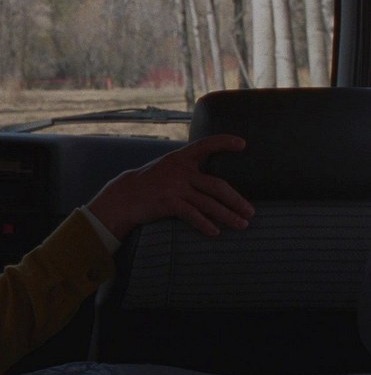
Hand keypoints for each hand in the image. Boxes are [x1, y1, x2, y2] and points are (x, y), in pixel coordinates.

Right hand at [87, 134, 254, 239]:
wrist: (124, 196)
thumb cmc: (150, 183)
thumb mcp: (168, 168)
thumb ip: (189, 169)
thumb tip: (215, 179)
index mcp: (181, 157)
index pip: (205, 145)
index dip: (224, 142)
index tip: (243, 144)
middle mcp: (180, 170)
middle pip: (216, 185)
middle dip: (236, 200)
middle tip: (251, 212)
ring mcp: (174, 187)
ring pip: (208, 203)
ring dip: (227, 216)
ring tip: (242, 225)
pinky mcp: (167, 202)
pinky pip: (191, 214)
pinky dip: (205, 224)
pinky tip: (215, 231)